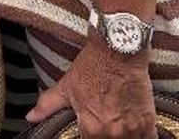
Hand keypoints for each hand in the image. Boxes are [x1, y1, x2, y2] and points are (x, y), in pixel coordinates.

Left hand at [26, 39, 155, 138]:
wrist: (118, 49)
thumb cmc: (91, 66)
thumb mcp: (66, 86)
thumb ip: (48, 105)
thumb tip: (30, 117)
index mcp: (91, 127)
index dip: (88, 138)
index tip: (90, 132)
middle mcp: (112, 133)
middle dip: (106, 138)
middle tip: (106, 127)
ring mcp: (132, 128)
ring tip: (118, 129)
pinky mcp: (148, 120)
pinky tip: (136, 133)